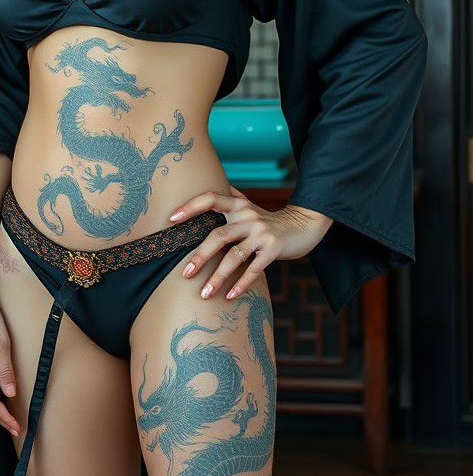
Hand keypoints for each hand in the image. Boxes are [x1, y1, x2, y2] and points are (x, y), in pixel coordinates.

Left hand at [169, 185, 332, 300]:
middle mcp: (248, 216)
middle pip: (218, 236)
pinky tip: (228, 296)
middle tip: (185, 274)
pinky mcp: (274, 249)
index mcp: (238, 205)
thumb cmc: (268, 218)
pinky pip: (254, 269)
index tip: (171, 219)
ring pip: (235, 256)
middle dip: (200, 256)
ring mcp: (261, 233)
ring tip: (204, 294)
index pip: (210, 198)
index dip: (190, 206)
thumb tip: (211, 180)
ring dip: (218, 277)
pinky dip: (241, 284)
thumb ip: (230, 196)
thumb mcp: (248, 204)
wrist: (304, 224)